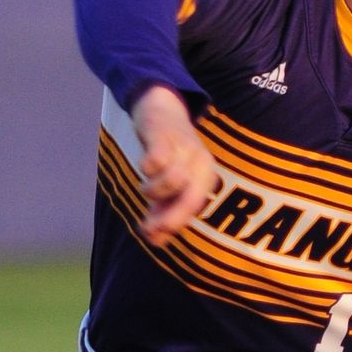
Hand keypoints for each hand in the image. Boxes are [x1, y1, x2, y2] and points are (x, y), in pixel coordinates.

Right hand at [129, 85, 218, 246]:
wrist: (161, 109)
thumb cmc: (168, 154)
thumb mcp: (172, 183)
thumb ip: (164, 210)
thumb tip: (155, 242)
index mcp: (206, 176)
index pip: (196, 208)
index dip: (174, 226)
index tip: (154, 238)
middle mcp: (200, 162)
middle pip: (191, 198)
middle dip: (169, 218)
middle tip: (146, 228)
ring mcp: (183, 147)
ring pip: (173, 181)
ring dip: (154, 192)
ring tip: (146, 188)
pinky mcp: (163, 135)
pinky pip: (156, 160)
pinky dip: (147, 169)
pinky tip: (145, 168)